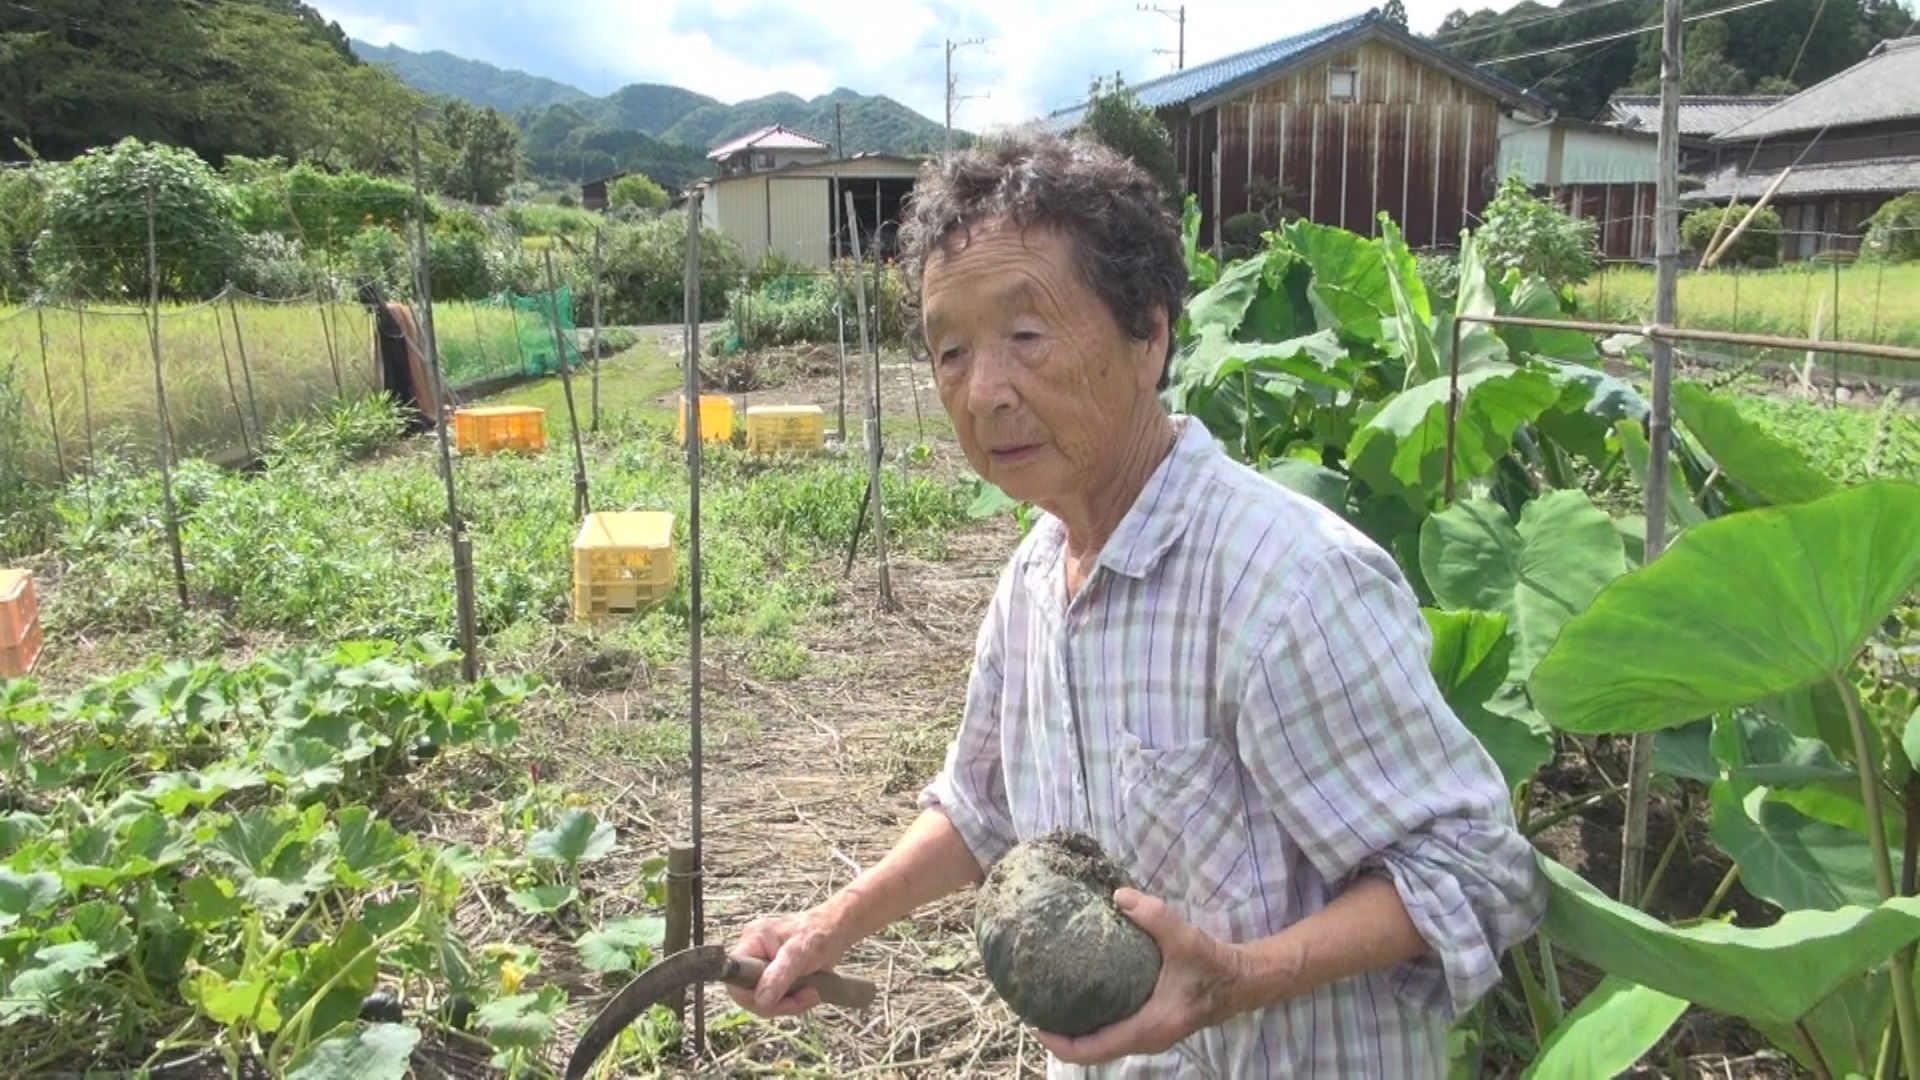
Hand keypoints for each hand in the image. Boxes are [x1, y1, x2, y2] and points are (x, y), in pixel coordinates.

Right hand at [724, 908, 850, 1017]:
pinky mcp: (773, 972)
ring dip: (788, 1003)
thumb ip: (779, 976)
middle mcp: (753, 951)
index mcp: (753, 939)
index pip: (736, 976)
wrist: (838, 929)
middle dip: (777, 1003)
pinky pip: (774, 995)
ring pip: (763, 998)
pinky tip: (809, 993)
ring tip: (811, 994)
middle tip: (803, 999)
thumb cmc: (821, 934)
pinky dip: (792, 1000)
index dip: (751, 995)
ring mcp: (762, 962)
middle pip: (749, 992)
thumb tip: (761, 1001)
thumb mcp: (800, 954)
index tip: (776, 1001)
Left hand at [1031, 889, 1250, 1066]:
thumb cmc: (1213, 965)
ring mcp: (1149, 1037)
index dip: (1059, 1043)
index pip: (1093, 1049)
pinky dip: (1092, 1026)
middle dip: (1061, 1038)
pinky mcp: (1152, 1027)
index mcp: (1148, 1027)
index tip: (1034, 1024)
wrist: (1242, 982)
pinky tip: (1081, 999)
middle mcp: (1146, 1040)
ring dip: (1076, 1033)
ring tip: (1051, 1005)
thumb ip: (1154, 915)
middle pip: (1092, 1052)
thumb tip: (1117, 895)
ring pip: (1103, 1046)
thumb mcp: (1185, 938)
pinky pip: (1113, 1035)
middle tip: (1034, 1009)